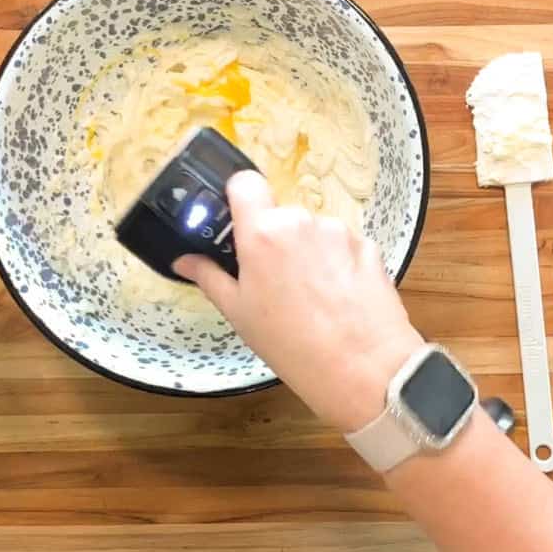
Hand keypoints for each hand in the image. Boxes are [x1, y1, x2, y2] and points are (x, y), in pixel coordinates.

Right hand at [174, 170, 423, 431]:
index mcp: (262, 232)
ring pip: (313, 231)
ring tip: (311, 297)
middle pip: (281, 215)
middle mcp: (301, 221)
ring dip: (308, 252)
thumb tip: (184, 260)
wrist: (364, 369)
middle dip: (275, 239)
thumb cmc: (290, 345)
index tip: (238, 220)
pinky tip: (338, 298)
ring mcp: (339, 231)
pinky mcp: (368, 245)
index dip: (238, 196)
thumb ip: (210, 277)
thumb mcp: (239, 313)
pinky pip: (342, 246)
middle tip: (274, 280)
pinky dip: (337, 264)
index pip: (244, 182)